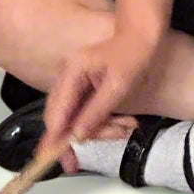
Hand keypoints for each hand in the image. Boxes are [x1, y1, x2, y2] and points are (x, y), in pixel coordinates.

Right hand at [37, 33, 154, 158]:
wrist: (144, 35)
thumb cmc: (133, 55)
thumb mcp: (118, 87)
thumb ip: (95, 112)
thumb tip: (77, 136)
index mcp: (72, 73)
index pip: (56, 112)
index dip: (53, 137)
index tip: (48, 159)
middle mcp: (69, 78)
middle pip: (63, 118)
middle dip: (83, 136)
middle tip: (107, 144)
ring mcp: (76, 83)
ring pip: (78, 118)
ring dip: (101, 129)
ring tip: (127, 127)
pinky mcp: (87, 89)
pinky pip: (88, 112)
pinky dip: (105, 122)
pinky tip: (124, 123)